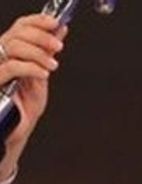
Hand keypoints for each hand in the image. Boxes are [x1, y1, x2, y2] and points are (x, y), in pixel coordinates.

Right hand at [0, 14, 66, 175]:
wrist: (20, 127)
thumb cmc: (27, 104)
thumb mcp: (43, 73)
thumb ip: (47, 52)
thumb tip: (59, 31)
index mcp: (12, 52)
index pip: (20, 27)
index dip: (37, 21)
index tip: (55, 23)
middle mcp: (1, 56)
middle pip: (16, 33)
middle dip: (41, 36)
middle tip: (58, 46)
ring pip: (12, 47)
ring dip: (37, 53)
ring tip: (53, 65)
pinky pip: (10, 67)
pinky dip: (30, 67)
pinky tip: (44, 73)